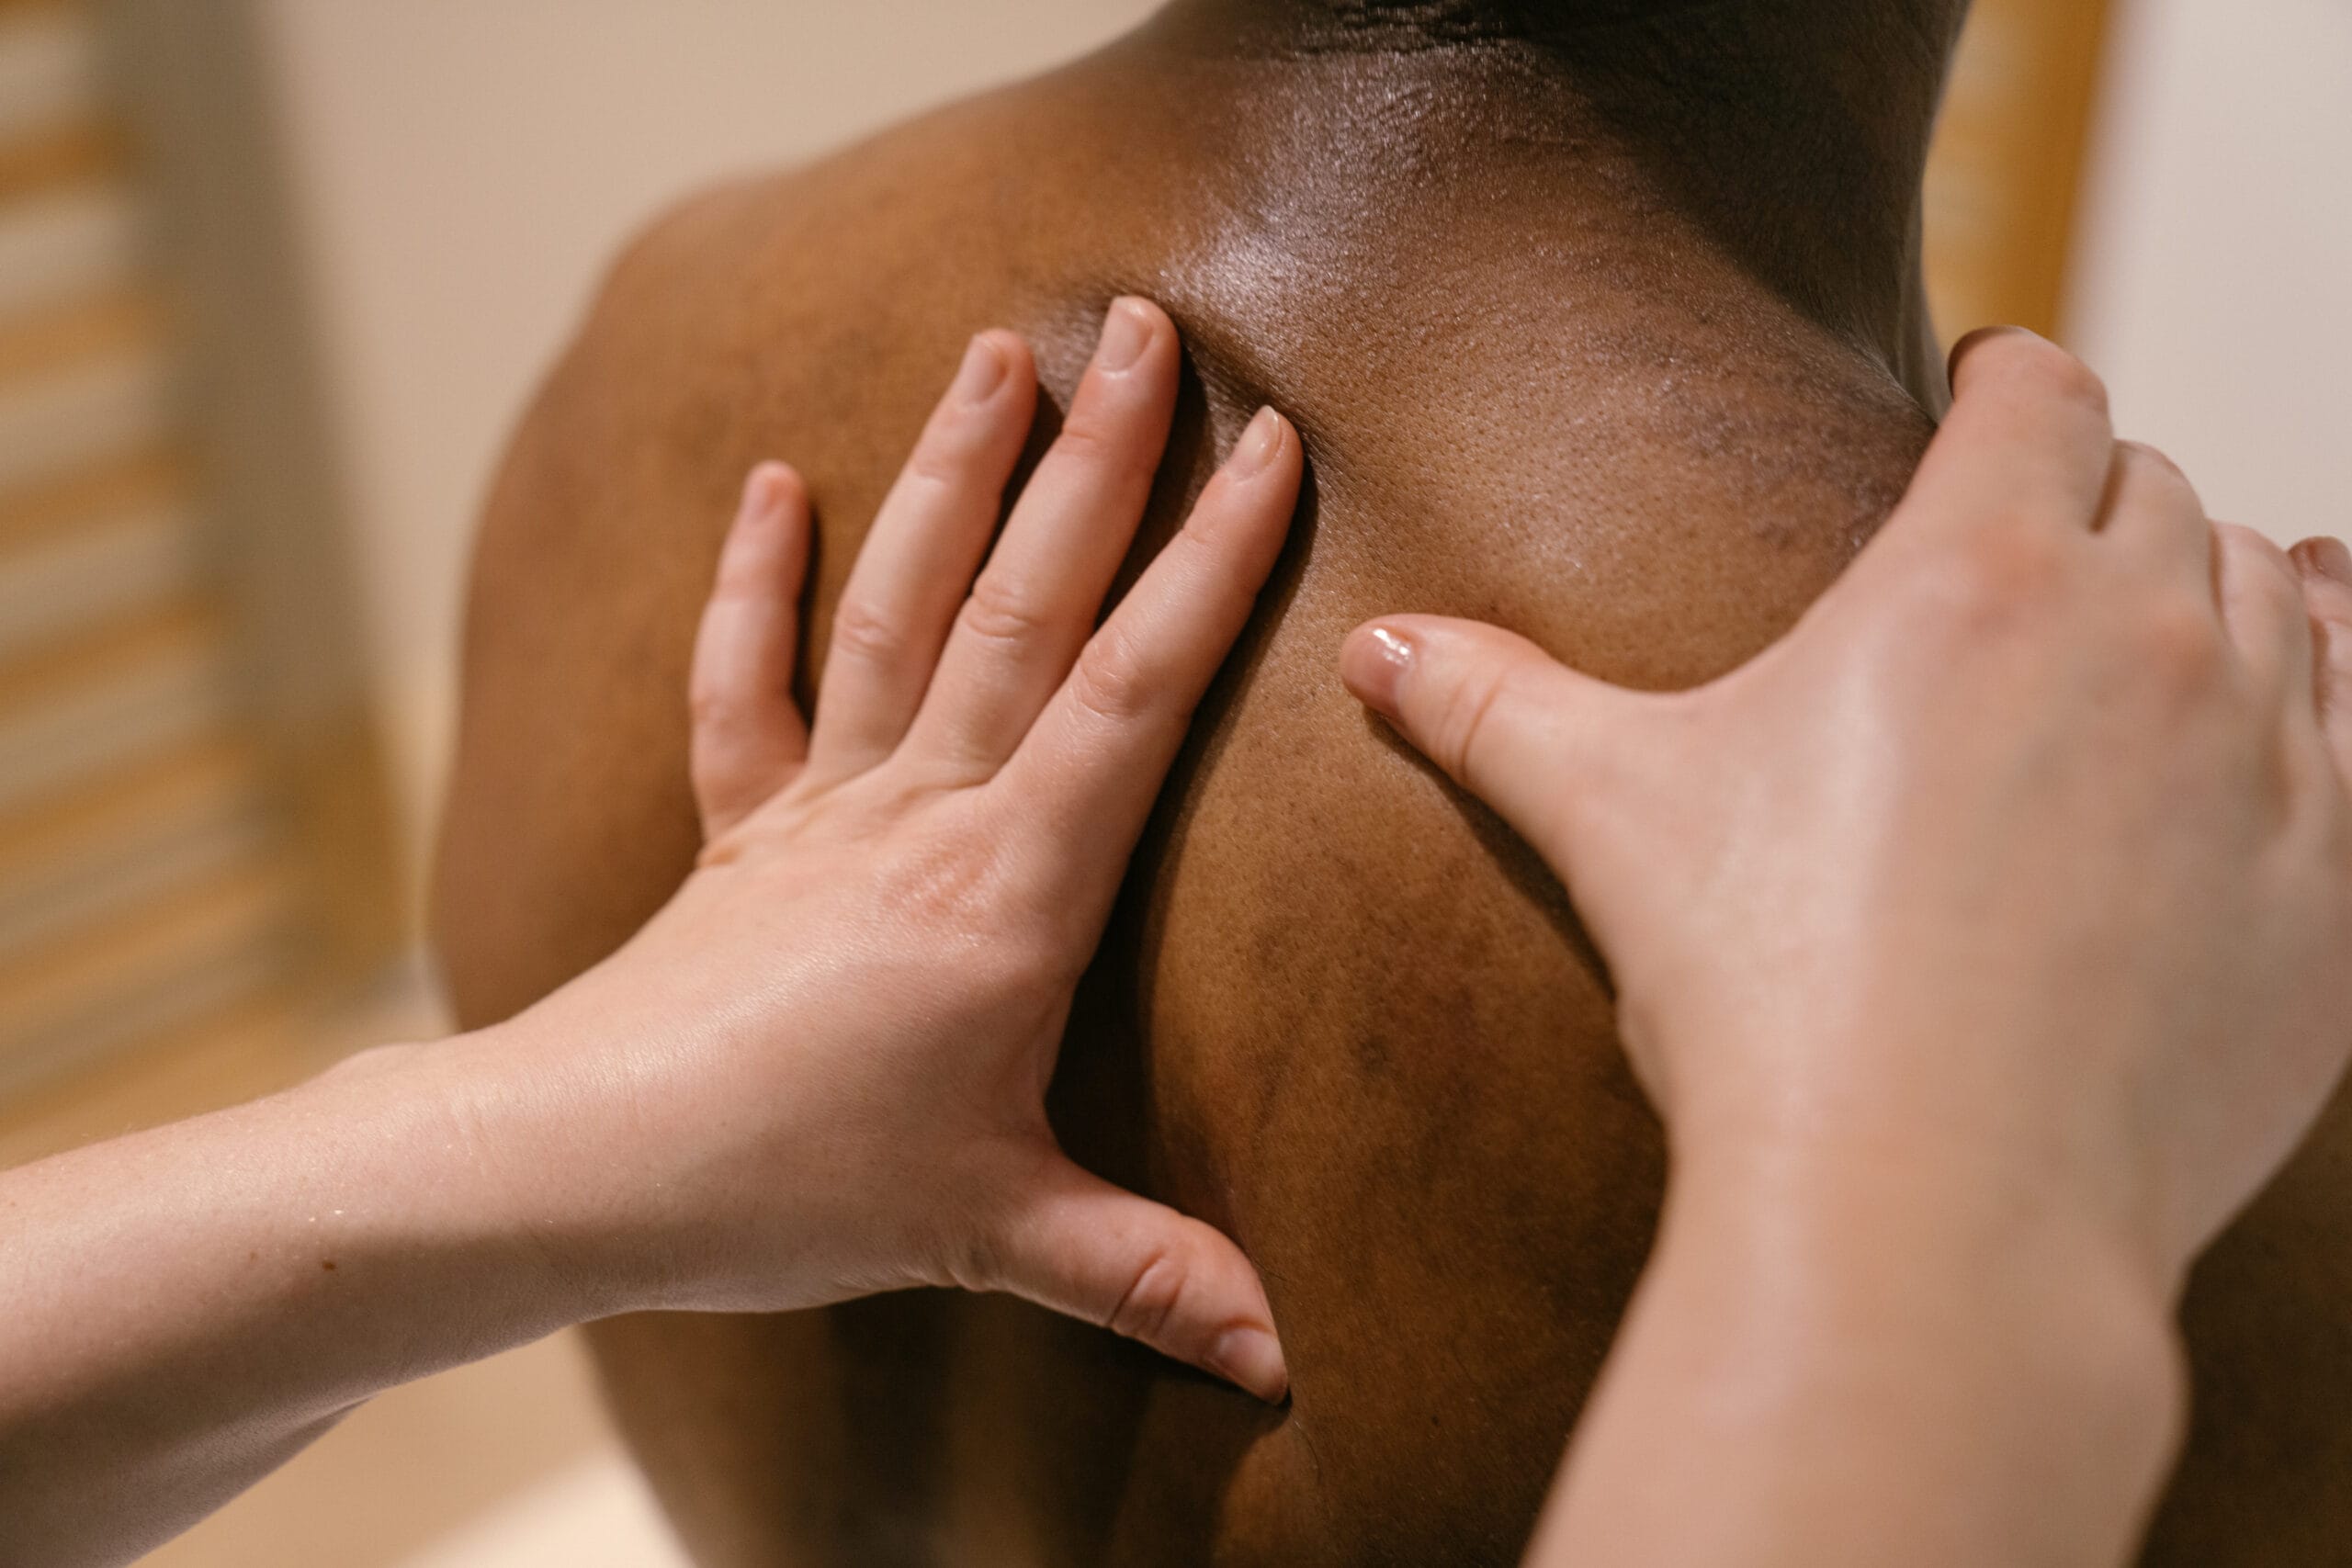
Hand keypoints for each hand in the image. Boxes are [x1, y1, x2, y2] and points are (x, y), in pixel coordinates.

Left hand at [481, 299, 1299, 1397]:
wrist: (579, 1168)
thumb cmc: (789, 1189)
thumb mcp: (993, 1235)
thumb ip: (1145, 1274)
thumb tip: (1286, 1358)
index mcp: (1006, 886)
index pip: (1134, 694)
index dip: (1211, 567)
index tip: (1271, 449)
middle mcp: (919, 812)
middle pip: (1023, 604)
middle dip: (1098, 460)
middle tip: (1150, 328)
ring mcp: (820, 807)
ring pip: (900, 605)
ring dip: (952, 473)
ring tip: (1000, 348)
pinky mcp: (740, 828)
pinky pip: (747, 685)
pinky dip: (758, 582)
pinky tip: (776, 482)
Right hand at [1342, 327, 2351, 1288]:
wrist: (1929, 1213)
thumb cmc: (1762, 995)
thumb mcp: (1610, 820)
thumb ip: (1492, 708)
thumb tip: (1373, 650)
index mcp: (1972, 576)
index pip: (2040, 391)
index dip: (2007, 378)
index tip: (1975, 392)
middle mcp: (2147, 633)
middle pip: (2158, 486)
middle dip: (2095, 493)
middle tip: (2030, 545)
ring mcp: (2266, 762)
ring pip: (2273, 596)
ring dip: (2211, 590)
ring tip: (2141, 631)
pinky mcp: (2334, 893)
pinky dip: (2323, 708)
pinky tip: (2269, 735)